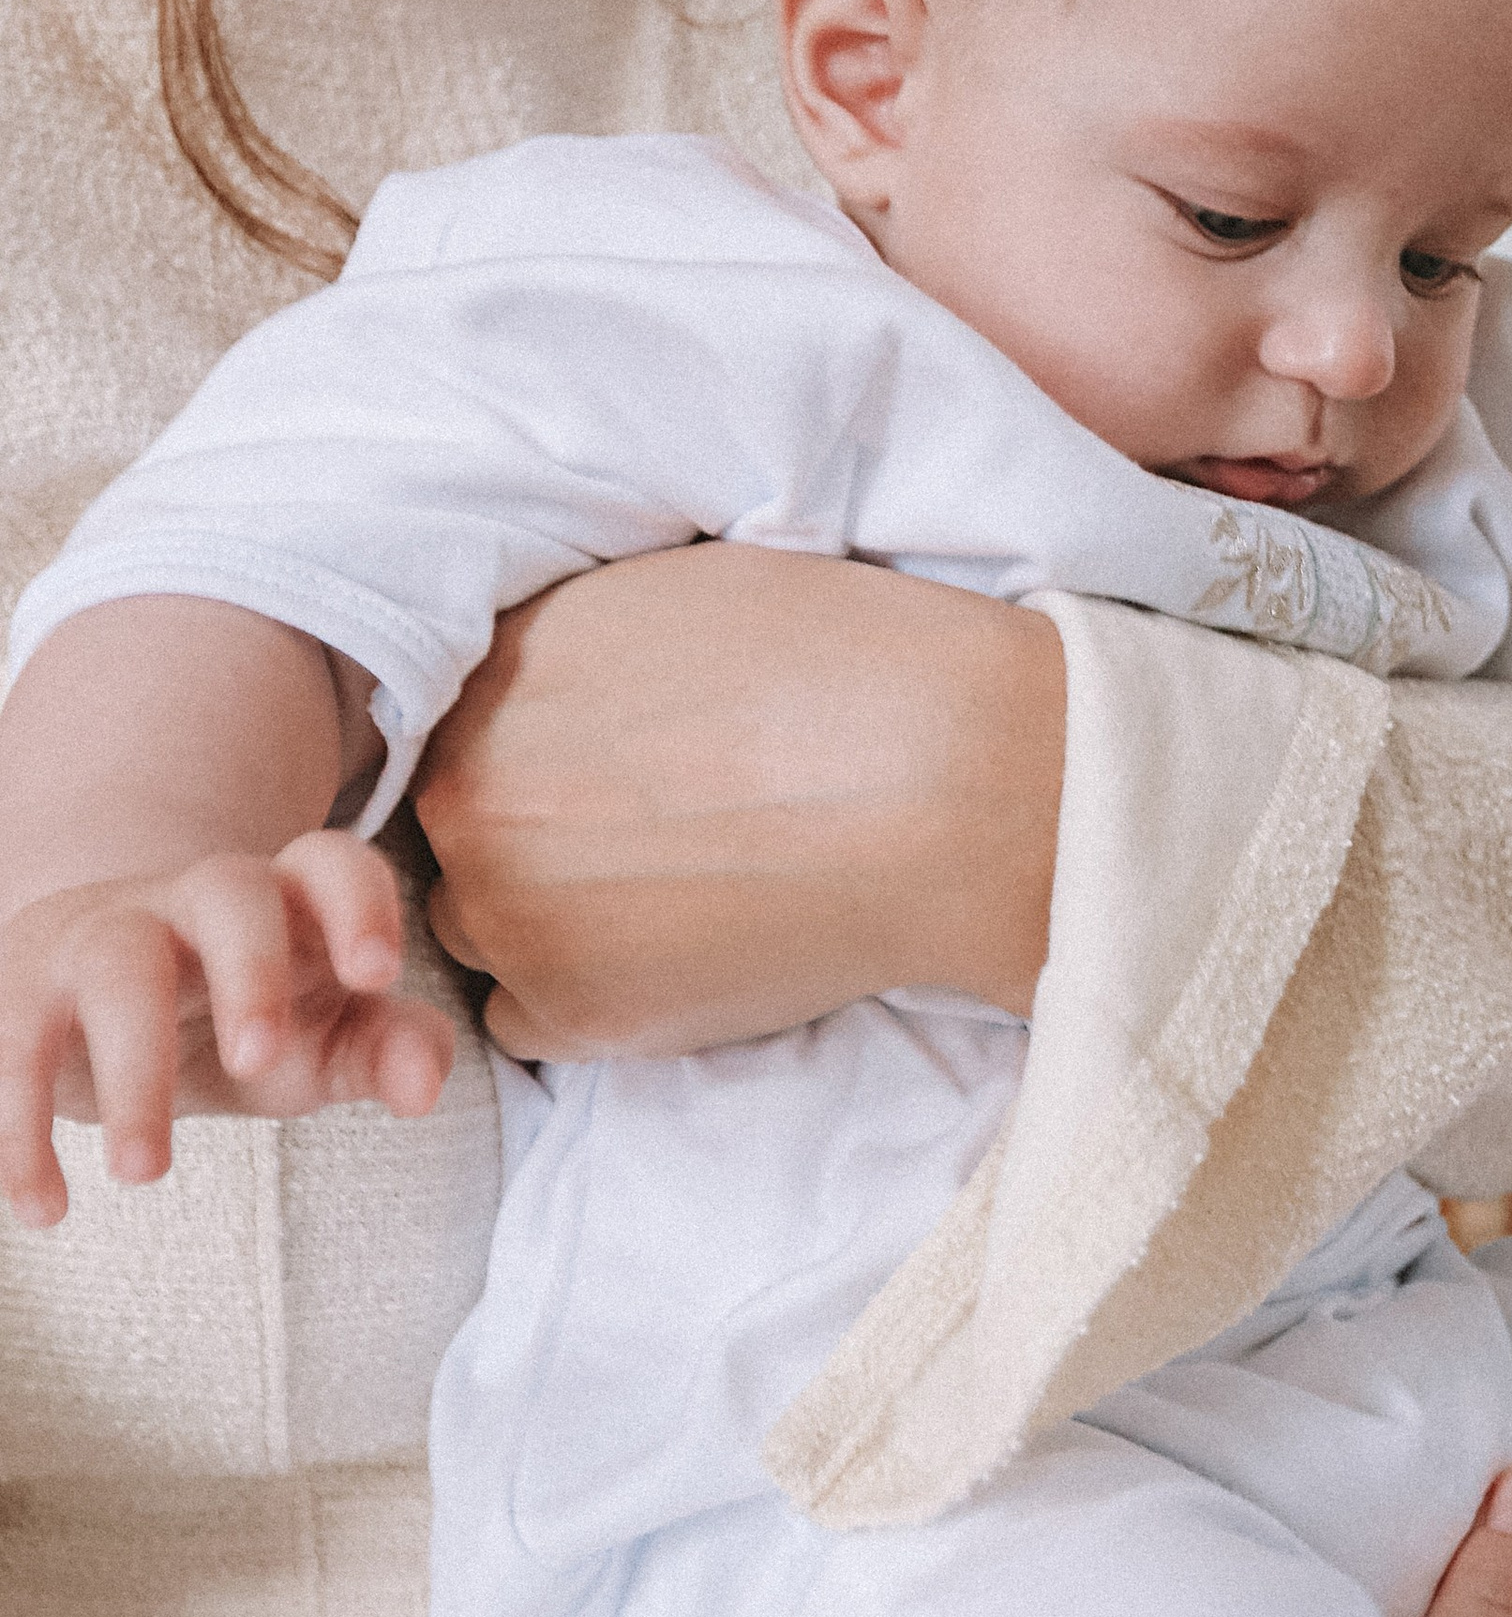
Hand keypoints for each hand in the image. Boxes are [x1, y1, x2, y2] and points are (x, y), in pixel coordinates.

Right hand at [0, 834, 452, 1224]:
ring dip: (132, 1071)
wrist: (104, 995)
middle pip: (227, 894)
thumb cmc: (246, 1019)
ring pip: (117, 968)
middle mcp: (195, 900)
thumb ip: (390, 1048)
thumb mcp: (326, 1036)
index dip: (358, 905)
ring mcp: (102, 932)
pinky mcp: (21, 985)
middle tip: (257, 1062)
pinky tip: (45, 1208)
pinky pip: (12, 1044)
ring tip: (143, 1175)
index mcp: (288, 902)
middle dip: (250, 971)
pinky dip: (20, 1129)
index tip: (377, 973)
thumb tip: (423, 1089)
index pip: (331, 865)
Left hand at [413, 545, 1065, 1055]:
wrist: (943, 785)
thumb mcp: (677, 593)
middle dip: (536, 837)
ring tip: (668, 901)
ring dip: (550, 924)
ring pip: (483, 931)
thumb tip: (567, 685)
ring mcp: (511, 911)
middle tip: (647, 839)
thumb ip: (579, 643)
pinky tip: (672, 959)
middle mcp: (469, 789)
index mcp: (493, 670)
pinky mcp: (575, 1012)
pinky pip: (527, 1023)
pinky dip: (587, 1001)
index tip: (609, 772)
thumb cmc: (845, 668)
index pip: (464, 725)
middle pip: (463, 830)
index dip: (538, 754)